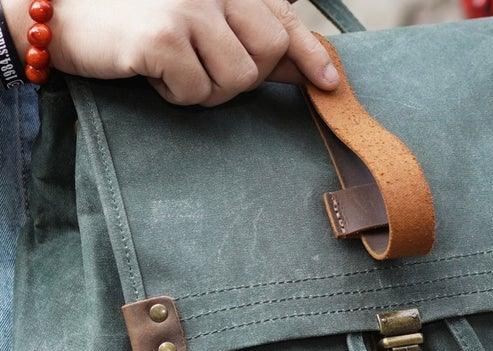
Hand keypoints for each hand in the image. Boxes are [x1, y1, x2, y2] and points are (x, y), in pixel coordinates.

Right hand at [3, 0, 338, 104]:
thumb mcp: (197, 17)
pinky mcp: (163, 36)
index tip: (329, 82)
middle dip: (246, 75)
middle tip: (206, 66)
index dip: (310, 53)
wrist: (58, 9)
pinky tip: (152, 73)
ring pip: (239, 78)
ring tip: (175, 69)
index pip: (281, 18)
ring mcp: (187, 6)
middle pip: (268, 52)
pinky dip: (179, 96)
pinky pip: (199, 92)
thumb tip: (305, 66)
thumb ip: (249, 36)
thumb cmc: (132, 16)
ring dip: (211, 89)